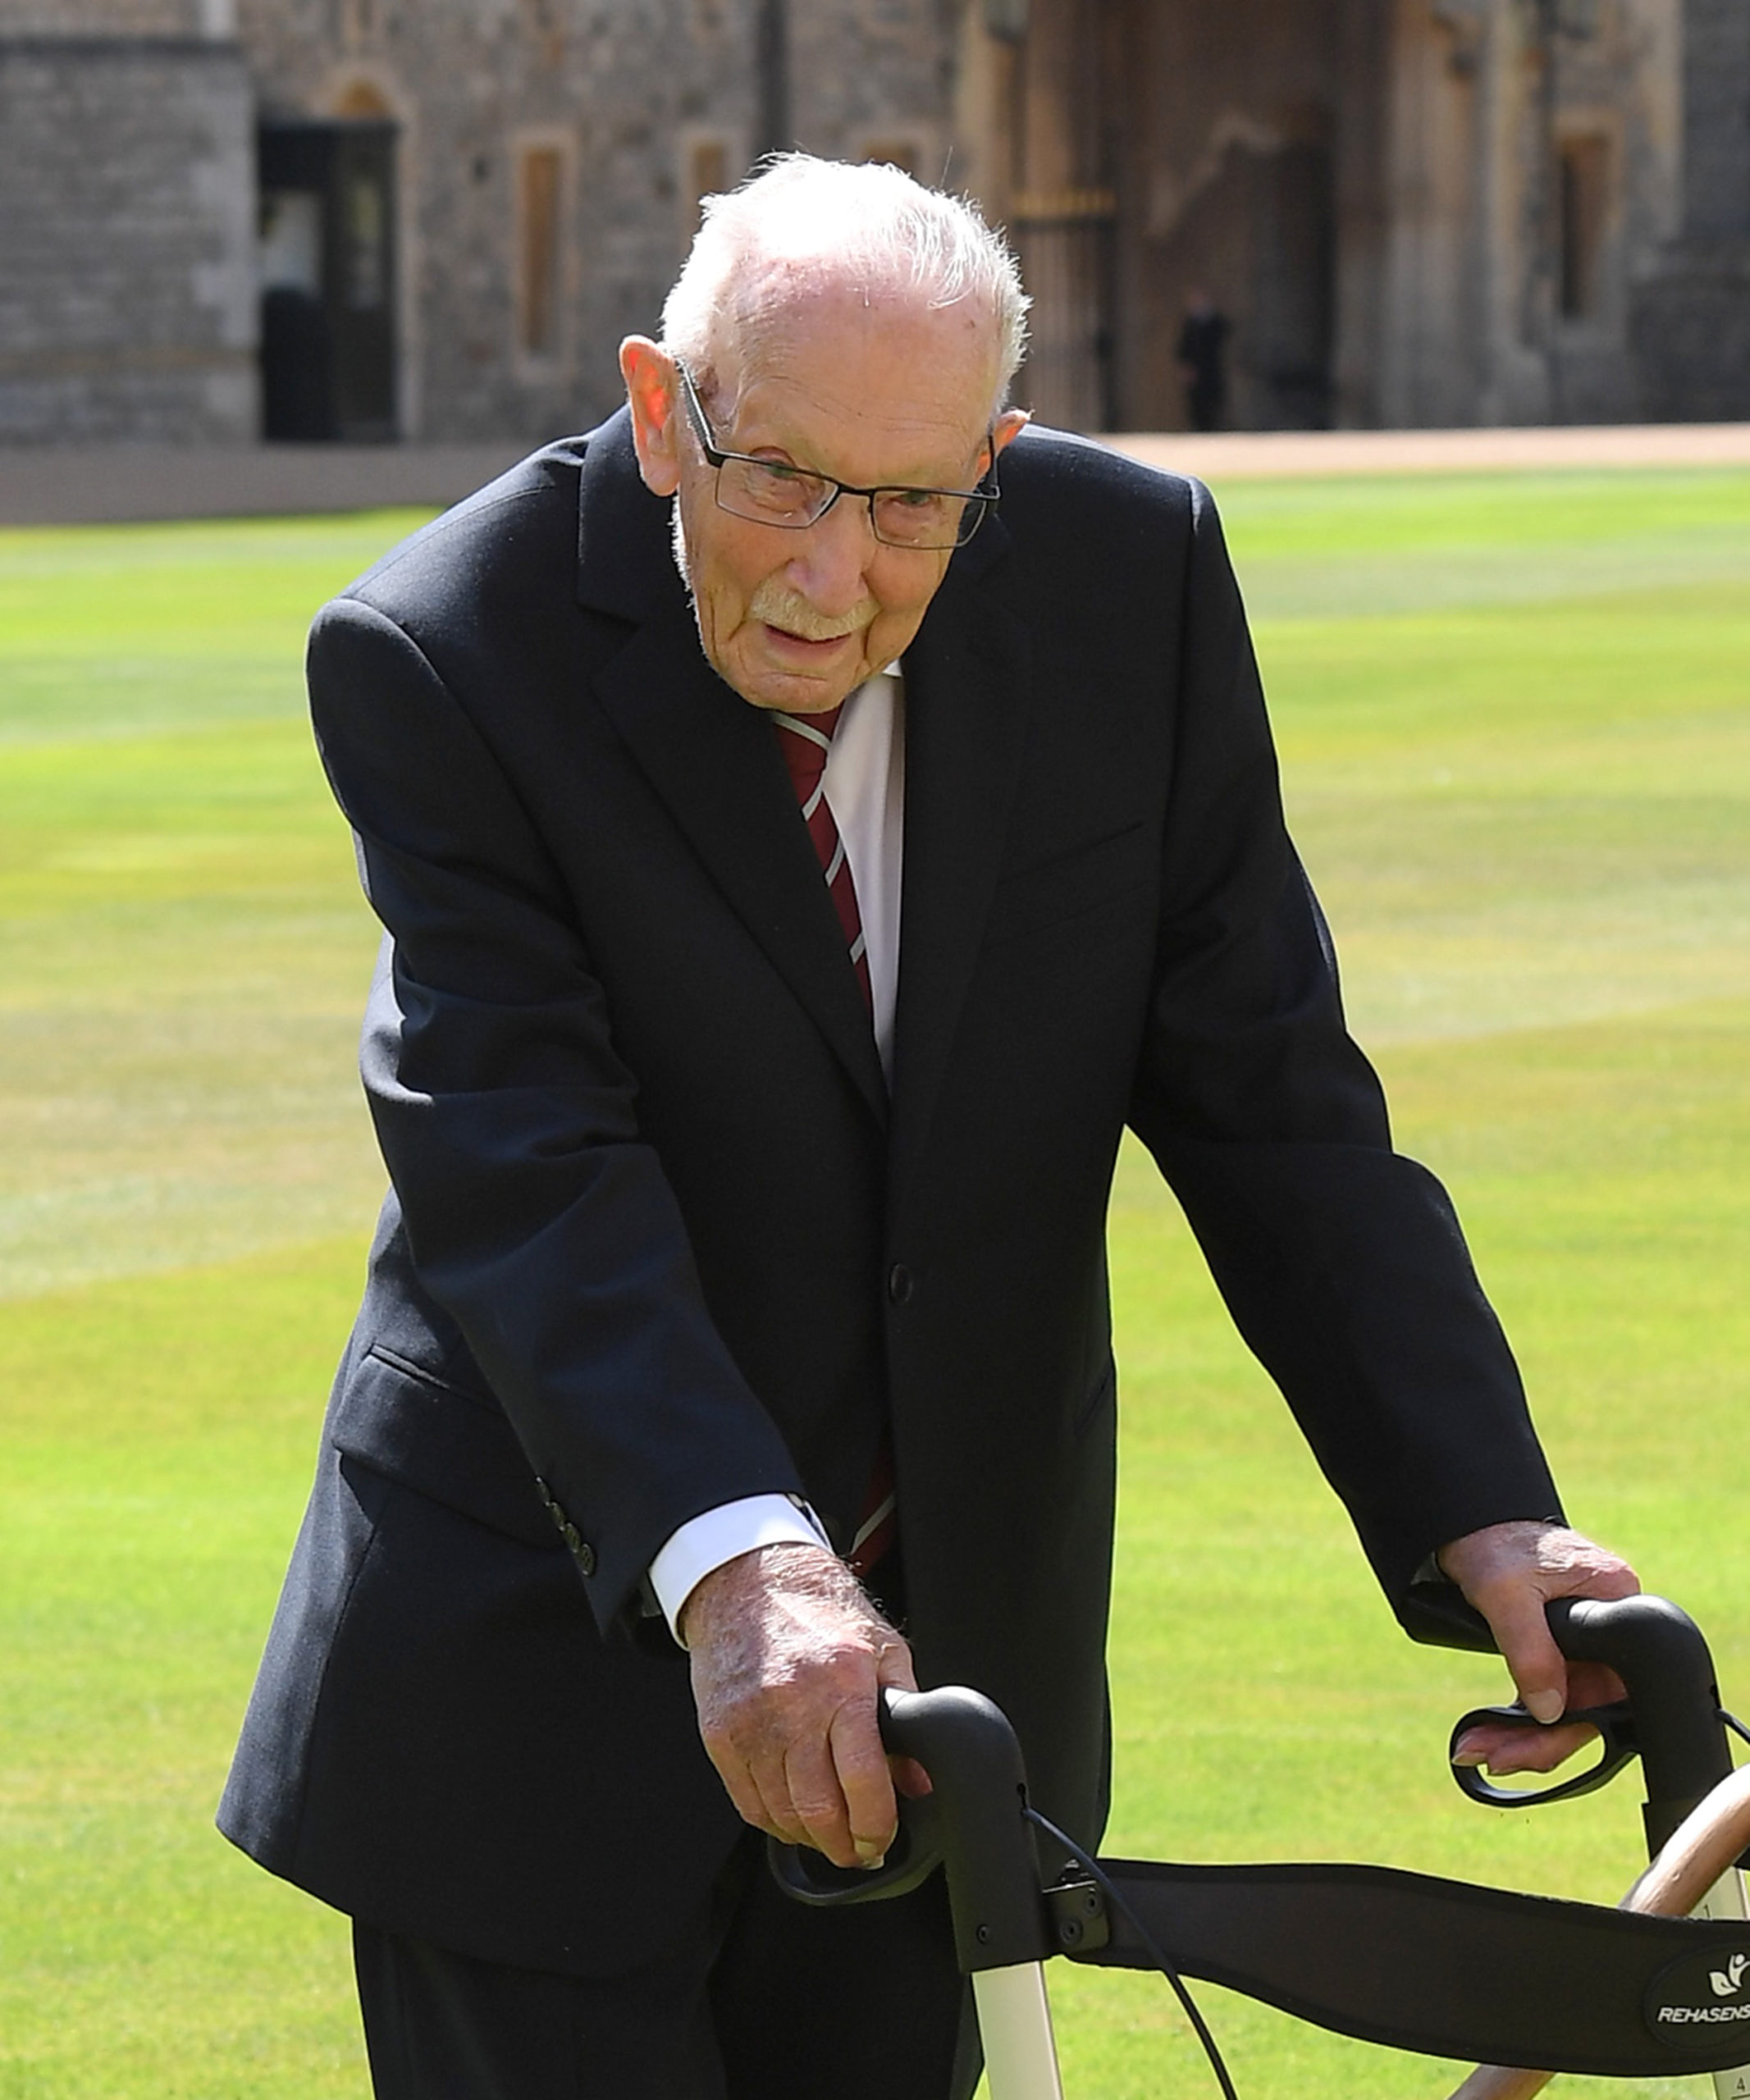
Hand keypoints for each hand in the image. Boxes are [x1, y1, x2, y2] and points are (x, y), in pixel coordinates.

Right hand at [679, 1542, 925, 1869]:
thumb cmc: (818, 1609)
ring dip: (811, 1838)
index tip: (882, 1836)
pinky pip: (748, 1803)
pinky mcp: (720, 1734)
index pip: (863, 1779)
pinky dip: (774, 1821)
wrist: (749, 1581)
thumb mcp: (882, 1647)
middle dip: (846, 1846)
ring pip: (783, 1814)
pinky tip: (794, 1817)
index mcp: (842, 1683)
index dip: (877, 1825)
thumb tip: (920, 1779)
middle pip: (819, 1809)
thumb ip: (909, 1712)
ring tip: (830, 1835)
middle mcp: (794, 1705)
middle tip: (862, 1850)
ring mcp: (751, 1723)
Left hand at [1439, 1520, 1639, 1774]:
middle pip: (1587, 1703)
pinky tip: (1485, 1733)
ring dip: (1520, 1733)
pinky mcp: (1555, 1645)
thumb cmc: (1493, 1542)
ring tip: (1474, 1749)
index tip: (1534, 1748)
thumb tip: (1549, 1712)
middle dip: (1537, 1739)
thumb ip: (1532, 1651)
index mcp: (1616, 1602)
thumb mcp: (1507, 1595)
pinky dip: (1516, 1716)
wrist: (1464, 1519)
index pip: (1612, 1686)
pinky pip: (1545, 1692)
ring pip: (1563, 1704)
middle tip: (1492, 1758)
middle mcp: (1607, 1626)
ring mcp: (1582, 1638)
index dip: (1574, 1725)